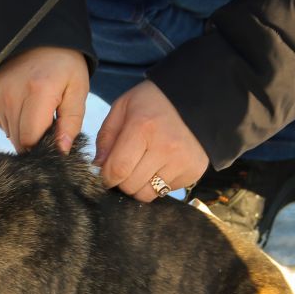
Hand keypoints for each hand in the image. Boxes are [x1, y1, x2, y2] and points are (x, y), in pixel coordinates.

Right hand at [0, 46, 88, 152]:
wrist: (35, 37)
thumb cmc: (63, 64)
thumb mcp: (77, 89)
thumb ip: (71, 122)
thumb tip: (62, 151)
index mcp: (37, 92)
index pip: (31, 140)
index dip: (45, 149)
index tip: (57, 143)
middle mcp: (11, 96)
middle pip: (20, 141)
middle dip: (37, 142)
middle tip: (51, 125)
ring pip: (12, 136)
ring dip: (27, 133)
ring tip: (39, 111)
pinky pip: (4, 126)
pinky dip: (17, 124)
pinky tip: (26, 106)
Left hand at [95, 80, 208, 201]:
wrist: (196, 99)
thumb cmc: (152, 102)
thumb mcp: (123, 107)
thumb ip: (106, 137)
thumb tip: (98, 166)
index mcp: (143, 127)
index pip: (118, 169)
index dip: (107, 177)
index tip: (107, 175)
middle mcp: (165, 147)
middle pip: (131, 186)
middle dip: (122, 181)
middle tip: (126, 167)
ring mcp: (182, 161)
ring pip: (148, 194)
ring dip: (139, 185)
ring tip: (142, 167)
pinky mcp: (194, 171)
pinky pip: (166, 192)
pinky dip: (158, 183)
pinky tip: (161, 165)